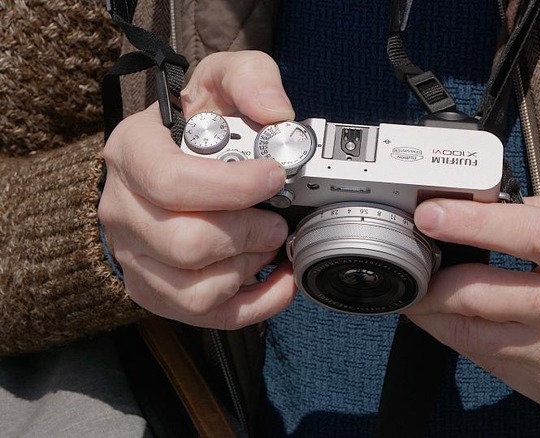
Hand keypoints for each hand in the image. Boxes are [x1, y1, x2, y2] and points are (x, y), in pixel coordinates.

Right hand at [99, 51, 297, 328]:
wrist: (171, 160)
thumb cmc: (198, 125)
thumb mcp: (220, 81)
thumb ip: (249, 79)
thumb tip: (276, 112)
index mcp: (132, 152)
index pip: (170, 180)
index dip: (232, 187)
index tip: (272, 177)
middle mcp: (123, 209)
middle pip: (187, 243)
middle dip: (250, 233)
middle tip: (277, 219)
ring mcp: (135, 256)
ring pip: (194, 289)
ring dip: (249, 268)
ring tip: (269, 243)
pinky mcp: (155, 291)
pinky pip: (204, 316)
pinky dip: (255, 305)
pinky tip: (278, 280)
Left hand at [406, 189, 539, 417]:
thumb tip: (486, 205)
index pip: (532, 235)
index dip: (472, 225)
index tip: (429, 215)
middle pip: (486, 294)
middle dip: (433, 279)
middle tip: (408, 260)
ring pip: (473, 334)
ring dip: (432, 311)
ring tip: (416, 291)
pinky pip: (483, 358)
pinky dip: (456, 335)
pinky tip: (448, 318)